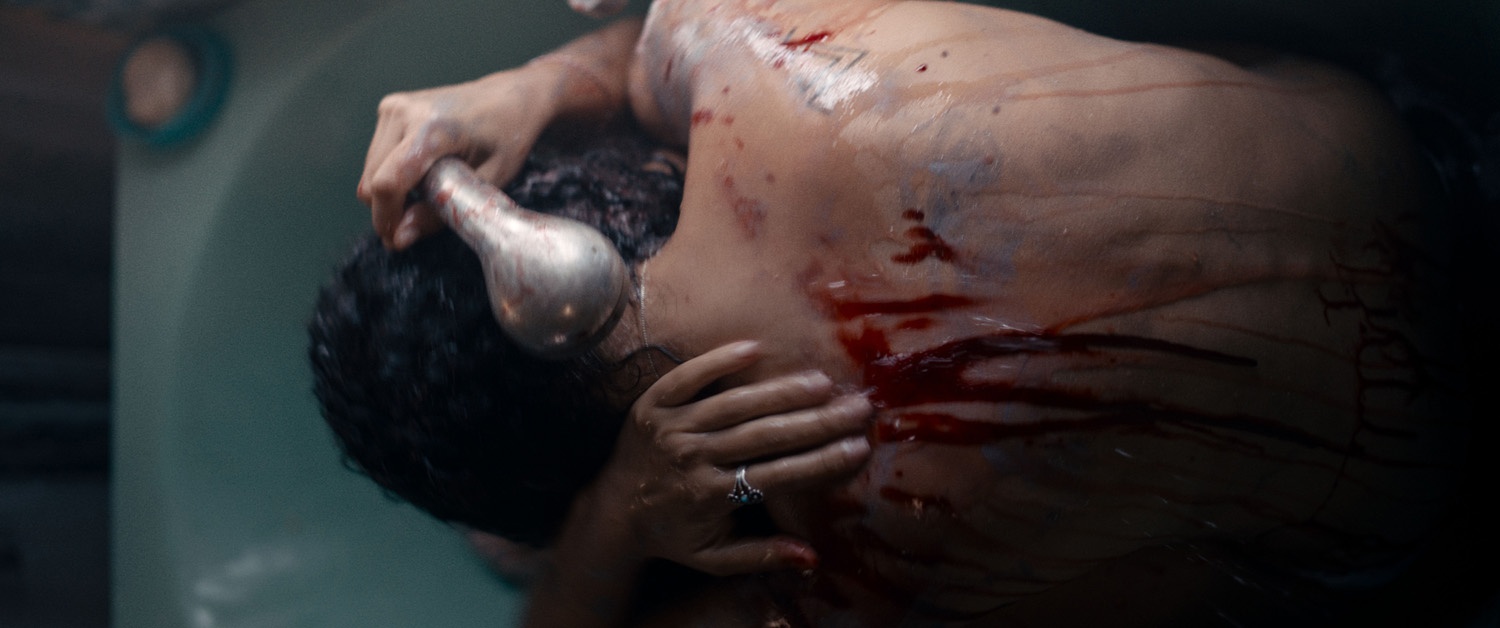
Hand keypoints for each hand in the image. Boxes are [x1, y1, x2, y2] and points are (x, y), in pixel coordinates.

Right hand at [357, 20, 642, 250]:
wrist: (511, 97)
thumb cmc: (507, 138)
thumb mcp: (487, 182)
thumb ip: (442, 211)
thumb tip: (400, 237)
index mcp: (433, 128)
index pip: (388, 182)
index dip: (387, 218)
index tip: (398, 240)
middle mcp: (404, 112)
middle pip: (371, 180)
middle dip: (386, 212)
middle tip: (411, 230)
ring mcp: (393, 107)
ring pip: (369, 171)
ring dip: (387, 195)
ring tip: (424, 201)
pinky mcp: (390, 108)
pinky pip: (375, 157)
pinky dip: (390, 176)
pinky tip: (422, 178)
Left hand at [596, 341, 873, 575]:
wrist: (613, 512)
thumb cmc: (673, 534)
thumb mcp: (714, 559)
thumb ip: (762, 556)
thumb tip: (813, 558)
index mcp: (711, 496)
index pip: (778, 475)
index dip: (821, 462)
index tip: (858, 448)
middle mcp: (693, 458)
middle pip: (765, 435)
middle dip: (817, 421)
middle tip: (858, 407)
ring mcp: (671, 428)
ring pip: (734, 404)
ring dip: (781, 391)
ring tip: (823, 381)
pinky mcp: (651, 404)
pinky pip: (687, 378)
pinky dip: (718, 362)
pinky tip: (754, 348)